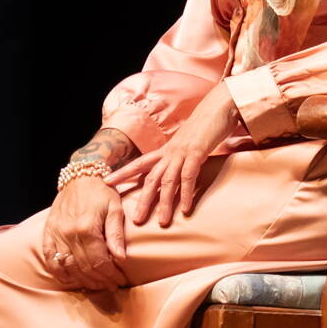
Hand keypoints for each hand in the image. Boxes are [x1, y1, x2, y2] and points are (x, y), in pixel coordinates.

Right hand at [41, 177, 128, 290]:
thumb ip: (116, 234)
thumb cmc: (102, 192)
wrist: (79, 178)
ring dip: (82, 280)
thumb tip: (121, 258)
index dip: (110, 274)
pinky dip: (59, 273)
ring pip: (68, 267)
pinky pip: (50, 259)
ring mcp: (56, 235)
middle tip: (110, 286)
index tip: (120, 280)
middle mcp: (69, 234)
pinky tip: (70, 279)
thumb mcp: (115, 208)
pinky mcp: (48, 234)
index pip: (99, 260)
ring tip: (95, 286)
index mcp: (87, 228)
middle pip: (84, 267)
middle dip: (99, 280)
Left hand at [108, 82, 242, 227]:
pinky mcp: (197, 152)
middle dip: (143, 200)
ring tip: (163, 222)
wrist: (220, 106)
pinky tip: (185, 209)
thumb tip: (180, 171)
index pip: (140, 163)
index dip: (123, 173)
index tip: (106, 183)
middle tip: (137, 220)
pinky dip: (186, 194)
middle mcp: (170, 151)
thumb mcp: (190, 142)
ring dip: (164, 203)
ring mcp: (182, 152)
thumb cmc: (207, 125)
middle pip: (151, 178)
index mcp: (167, 149)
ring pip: (168, 181)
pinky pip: (188, 177)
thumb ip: (182, 156)